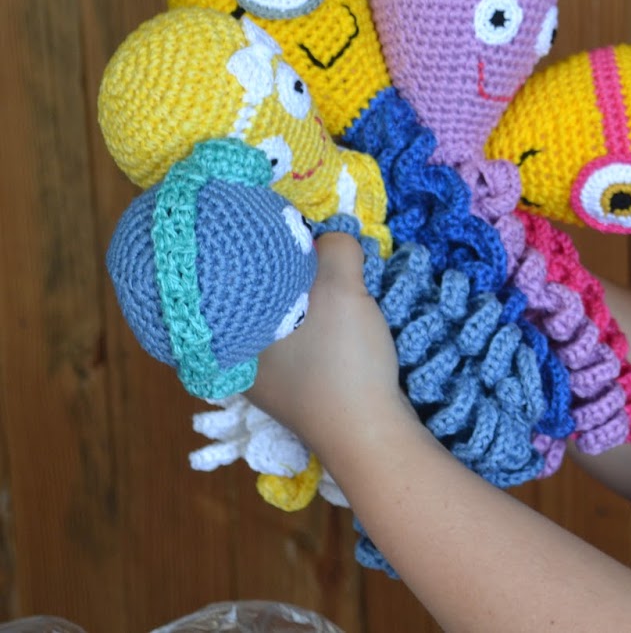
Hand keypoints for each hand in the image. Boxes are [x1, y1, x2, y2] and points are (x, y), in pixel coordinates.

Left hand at [250, 231, 410, 457]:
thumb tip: (332, 238)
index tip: (297, 236)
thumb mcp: (341, 288)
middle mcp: (232, 357)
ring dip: (305, 299)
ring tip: (334, 288)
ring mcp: (261, 379)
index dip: (267, 246)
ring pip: (279, 316)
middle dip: (289, 272)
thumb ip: (334, 249)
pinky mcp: (291, 390)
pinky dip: (313, 326)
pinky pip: (294, 341)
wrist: (367, 432)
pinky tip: (335, 326)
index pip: (235, 271)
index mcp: (224, 333)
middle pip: (258, 293)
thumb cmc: (341, 360)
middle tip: (321, 259)